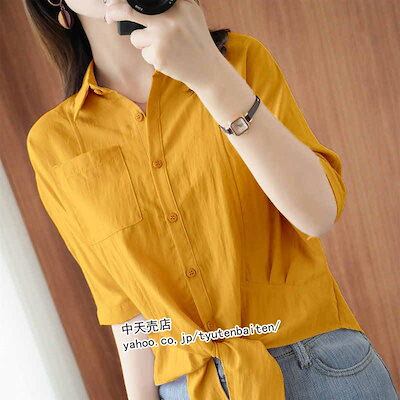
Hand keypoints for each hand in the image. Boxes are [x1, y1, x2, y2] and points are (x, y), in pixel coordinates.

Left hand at [104, 0, 224, 88]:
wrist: (206, 69)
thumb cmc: (196, 41)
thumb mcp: (191, 14)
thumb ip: (173, 4)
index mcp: (178, 5)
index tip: (114, 0)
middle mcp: (168, 19)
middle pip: (129, 11)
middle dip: (114, 11)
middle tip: (108, 14)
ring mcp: (162, 38)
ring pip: (136, 37)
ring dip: (143, 43)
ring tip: (163, 47)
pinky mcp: (158, 56)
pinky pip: (143, 53)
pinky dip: (152, 56)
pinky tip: (167, 58)